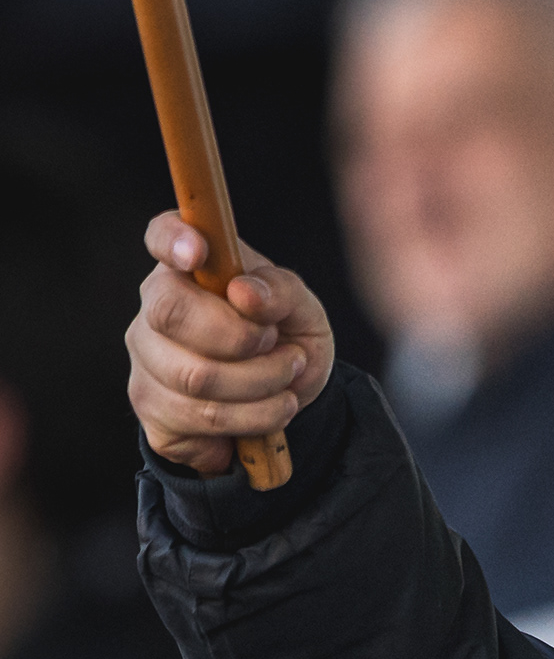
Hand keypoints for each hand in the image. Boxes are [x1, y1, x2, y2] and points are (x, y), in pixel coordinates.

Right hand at [127, 211, 334, 474]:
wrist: (287, 398)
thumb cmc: (286, 336)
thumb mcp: (302, 309)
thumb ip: (281, 290)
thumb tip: (245, 292)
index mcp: (189, 268)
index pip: (162, 235)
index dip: (172, 240)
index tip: (197, 252)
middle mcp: (153, 311)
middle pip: (172, 314)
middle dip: (242, 337)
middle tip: (279, 344)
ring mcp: (146, 364)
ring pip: (194, 378)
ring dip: (262, 384)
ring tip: (287, 379)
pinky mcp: (153, 414)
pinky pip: (199, 422)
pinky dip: (253, 421)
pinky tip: (267, 412)